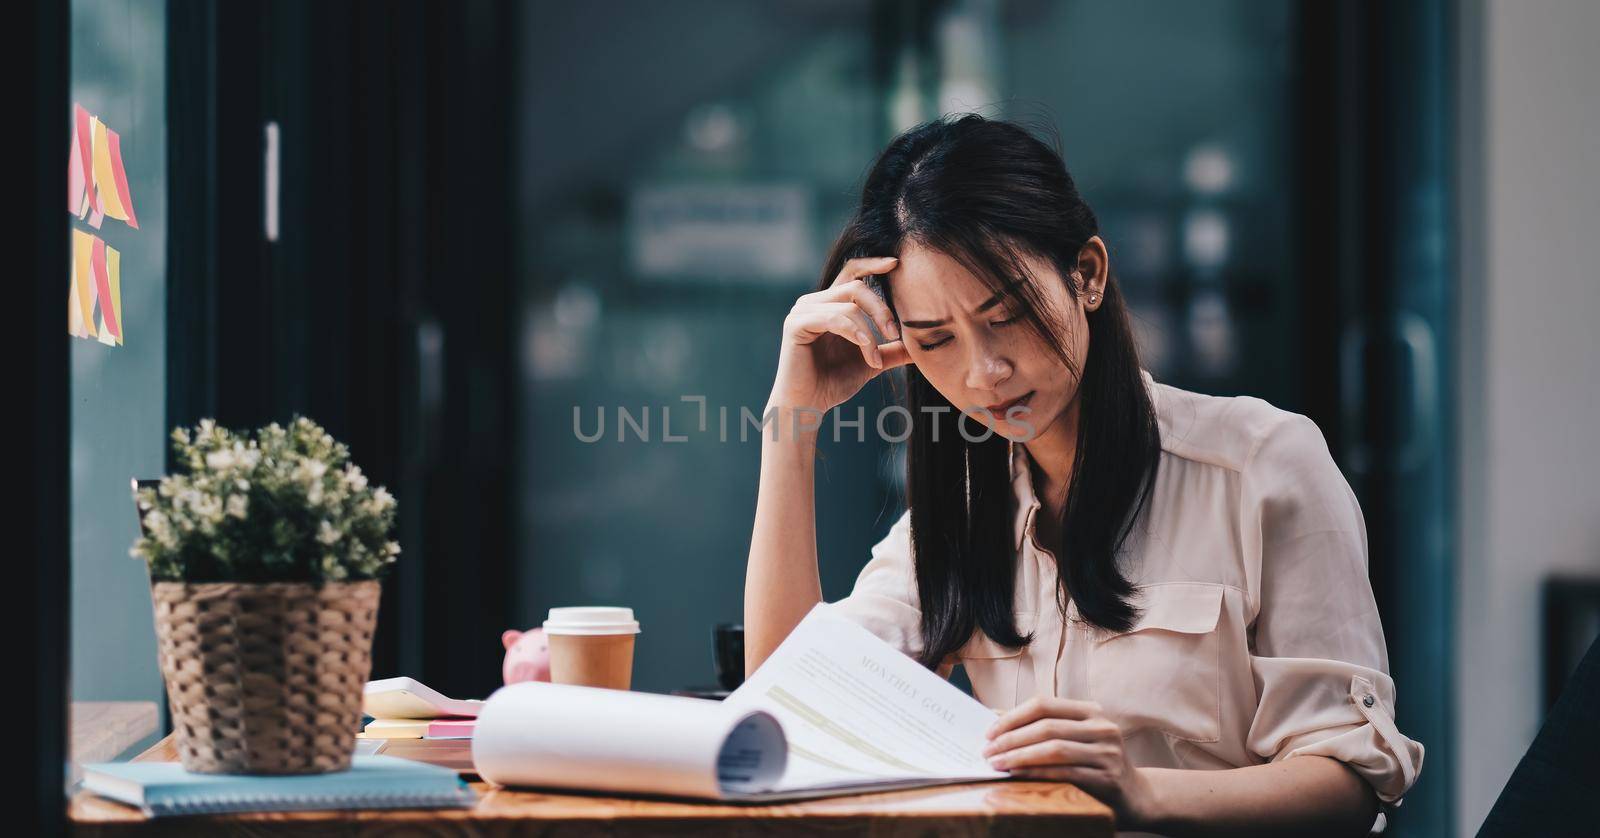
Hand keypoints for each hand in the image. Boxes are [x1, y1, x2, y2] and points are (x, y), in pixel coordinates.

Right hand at [768, 256, 910, 415]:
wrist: (807, 407)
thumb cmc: (833, 383)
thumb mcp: (871, 362)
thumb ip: (892, 350)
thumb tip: (921, 347)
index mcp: (829, 304)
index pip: (852, 272)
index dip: (873, 264)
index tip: (896, 264)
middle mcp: (813, 302)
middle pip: (856, 287)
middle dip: (881, 310)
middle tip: (895, 334)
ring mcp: (802, 311)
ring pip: (848, 306)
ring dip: (869, 333)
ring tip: (875, 360)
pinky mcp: (796, 324)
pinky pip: (834, 319)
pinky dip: (855, 334)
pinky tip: (866, 351)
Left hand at [983, 697, 1156, 826]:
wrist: (1135, 794)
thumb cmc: (1093, 762)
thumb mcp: (1073, 737)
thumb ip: (1041, 725)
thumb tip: (994, 716)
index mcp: (1091, 711)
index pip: (1043, 705)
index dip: (1012, 717)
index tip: (989, 732)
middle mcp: (1102, 727)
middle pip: (1046, 726)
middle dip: (1011, 739)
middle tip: (987, 751)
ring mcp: (1107, 752)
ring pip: (1054, 749)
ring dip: (1019, 756)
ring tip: (997, 764)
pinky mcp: (1107, 778)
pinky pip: (1064, 772)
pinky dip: (1037, 773)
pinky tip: (1017, 775)